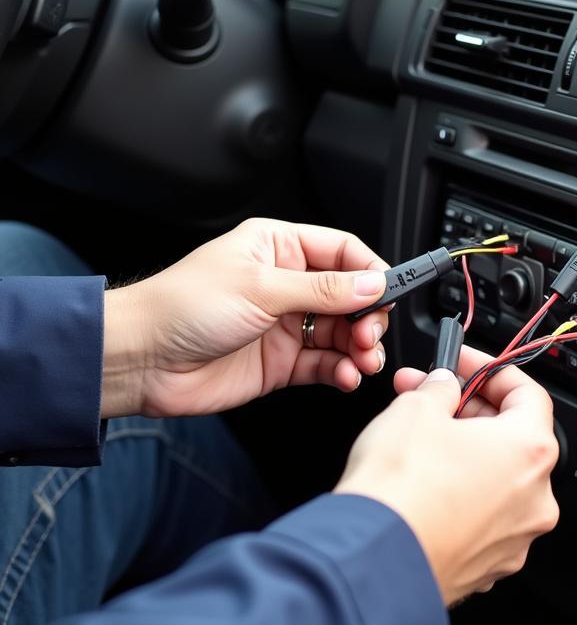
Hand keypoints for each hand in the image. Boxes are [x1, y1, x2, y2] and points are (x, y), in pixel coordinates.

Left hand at [101, 218, 390, 418]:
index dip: (371, 271)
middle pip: (350, 295)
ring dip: (360, 348)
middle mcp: (286, 283)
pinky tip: (346, 376)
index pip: (343, 251)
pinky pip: (325, 364)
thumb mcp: (261, 288)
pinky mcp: (281, 362)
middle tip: (370, 335)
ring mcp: (285, 324)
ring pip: (342, 333)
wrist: (140, 361)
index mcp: (279, 248)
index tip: (389, 294)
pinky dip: (341, 371)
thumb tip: (372, 284)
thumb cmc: (182, 306)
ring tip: (363, 361)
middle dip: (368, 316)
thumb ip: (324, 290)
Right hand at [335, 346, 560, 605]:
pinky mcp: (488, 567)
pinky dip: (459, 495)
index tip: (461, 363)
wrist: (373, 562)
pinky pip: (482, 517)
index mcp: (530, 451)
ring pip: (496, 479)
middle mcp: (535, 498)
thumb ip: (439, 388)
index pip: (527, 393)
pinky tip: (423, 484)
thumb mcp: (415, 409)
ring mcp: (515, 538)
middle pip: (512, 436)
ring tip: (418, 438)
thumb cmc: (400, 490)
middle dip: (467, 409)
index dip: (489, 370)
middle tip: (427, 396)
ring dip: (463, 452)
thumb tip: (443, 385)